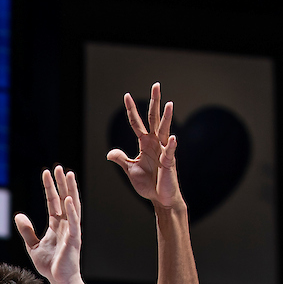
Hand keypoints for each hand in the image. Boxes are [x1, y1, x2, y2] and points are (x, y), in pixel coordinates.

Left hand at [15, 167, 81, 283]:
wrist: (59, 281)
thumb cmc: (50, 265)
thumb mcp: (32, 246)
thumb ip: (26, 231)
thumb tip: (18, 216)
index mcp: (57, 225)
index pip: (53, 202)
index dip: (49, 187)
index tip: (46, 172)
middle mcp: (66, 224)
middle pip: (64, 199)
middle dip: (61, 183)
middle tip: (59, 167)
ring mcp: (71, 230)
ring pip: (72, 206)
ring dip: (71, 190)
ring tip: (68, 175)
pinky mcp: (74, 239)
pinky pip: (74, 222)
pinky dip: (72, 210)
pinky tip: (69, 199)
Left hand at [106, 83, 181, 209]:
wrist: (159, 198)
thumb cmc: (148, 184)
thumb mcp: (130, 170)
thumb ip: (121, 159)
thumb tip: (109, 153)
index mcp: (145, 143)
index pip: (136, 123)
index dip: (131, 110)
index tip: (126, 95)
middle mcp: (155, 143)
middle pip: (154, 119)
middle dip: (155, 102)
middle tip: (156, 85)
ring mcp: (164, 150)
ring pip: (165, 130)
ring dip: (166, 118)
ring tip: (169, 104)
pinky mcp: (169, 162)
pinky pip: (170, 152)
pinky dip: (171, 145)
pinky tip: (173, 138)